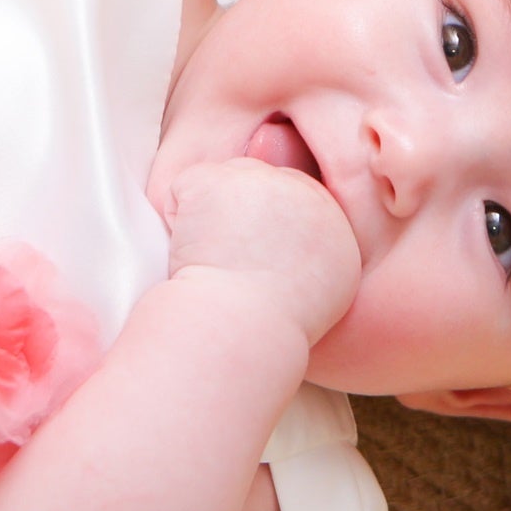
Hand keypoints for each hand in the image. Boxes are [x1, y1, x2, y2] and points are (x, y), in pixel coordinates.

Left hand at [164, 157, 360, 343]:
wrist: (242, 328)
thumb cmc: (270, 329)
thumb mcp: (324, 296)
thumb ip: (313, 257)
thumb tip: (288, 245)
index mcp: (333, 225)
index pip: (295, 198)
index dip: (264, 226)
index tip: (253, 263)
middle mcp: (304, 193)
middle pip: (260, 181)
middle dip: (239, 215)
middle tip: (232, 265)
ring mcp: (260, 180)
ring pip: (223, 182)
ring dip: (210, 217)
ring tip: (214, 262)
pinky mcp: (217, 180)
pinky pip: (183, 189)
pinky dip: (177, 220)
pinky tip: (191, 254)